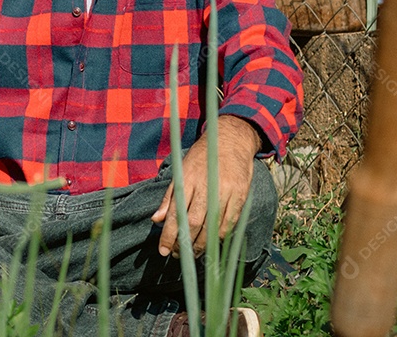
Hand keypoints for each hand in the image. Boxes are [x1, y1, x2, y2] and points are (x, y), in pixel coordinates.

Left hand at [151, 115, 261, 256]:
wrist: (230, 140)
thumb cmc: (201, 158)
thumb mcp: (181, 171)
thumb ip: (169, 197)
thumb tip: (156, 220)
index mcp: (187, 180)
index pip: (175, 213)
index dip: (168, 235)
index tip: (163, 250)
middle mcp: (206, 186)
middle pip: (193, 223)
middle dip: (184, 244)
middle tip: (178, 255)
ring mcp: (225, 192)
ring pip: (212, 228)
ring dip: (202, 246)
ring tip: (194, 253)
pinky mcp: (240, 196)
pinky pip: (229, 223)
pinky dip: (219, 237)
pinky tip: (212, 242)